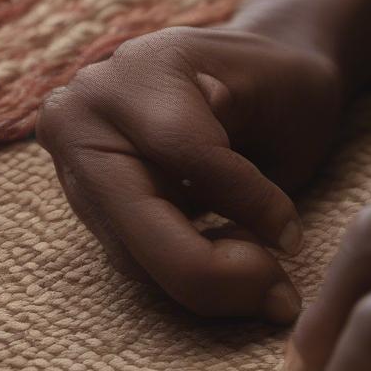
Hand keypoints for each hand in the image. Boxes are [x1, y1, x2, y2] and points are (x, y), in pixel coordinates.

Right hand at [37, 26, 340, 320]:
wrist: (249, 80)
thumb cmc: (278, 83)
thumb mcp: (288, 108)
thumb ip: (259, 176)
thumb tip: (265, 251)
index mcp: (135, 70)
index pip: (186, 152)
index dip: (248, 205)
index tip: (295, 238)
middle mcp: (81, 118)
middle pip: (139, 227)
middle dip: (219, 275)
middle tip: (282, 299)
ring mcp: (76, 168)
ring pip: (137, 262)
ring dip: (211, 283)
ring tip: (264, 269)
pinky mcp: (89, 210)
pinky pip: (138, 266)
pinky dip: (193, 277)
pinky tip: (233, 261)